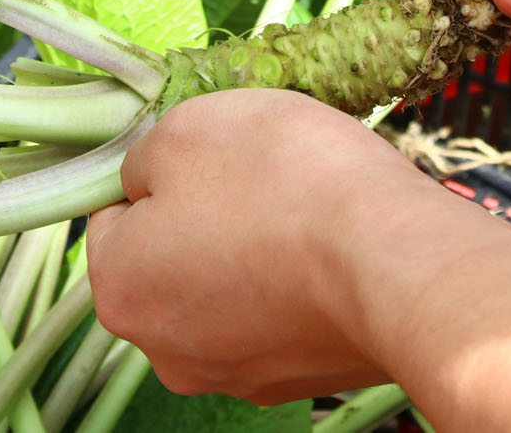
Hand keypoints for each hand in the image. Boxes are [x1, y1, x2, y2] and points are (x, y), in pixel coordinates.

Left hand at [85, 90, 471, 403]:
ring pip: (224, 290)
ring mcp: (233, 374)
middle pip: (168, 260)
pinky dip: (295, 288)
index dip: (161, 173)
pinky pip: (279, 318)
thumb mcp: (190, 128)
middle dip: (204, 219)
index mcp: (119, 288)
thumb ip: (144, 155)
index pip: (112, 215)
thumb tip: (147, 179)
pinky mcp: (296, 382)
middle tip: (262, 180)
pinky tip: (330, 255)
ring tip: (305, 214)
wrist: (399, 261)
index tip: (213, 156)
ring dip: (251, 254)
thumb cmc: (286, 182)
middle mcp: (162, 350)